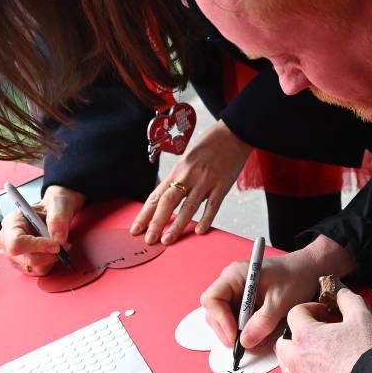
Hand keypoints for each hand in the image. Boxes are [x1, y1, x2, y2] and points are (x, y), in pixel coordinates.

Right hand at [0, 184, 84, 275]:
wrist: (55, 212)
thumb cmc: (53, 206)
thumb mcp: (58, 205)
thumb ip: (58, 219)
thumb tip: (58, 239)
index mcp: (11, 223)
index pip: (17, 243)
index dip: (38, 247)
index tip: (57, 245)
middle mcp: (7, 240)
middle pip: (25, 258)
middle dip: (48, 255)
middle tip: (64, 246)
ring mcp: (13, 255)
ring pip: (33, 267)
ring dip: (51, 259)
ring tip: (59, 246)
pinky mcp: (23, 264)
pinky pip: (38, 271)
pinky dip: (50, 264)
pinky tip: (53, 252)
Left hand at [132, 121, 252, 244]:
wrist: (234, 132)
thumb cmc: (211, 144)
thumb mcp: (189, 157)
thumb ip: (181, 178)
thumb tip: (172, 197)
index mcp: (178, 169)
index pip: (157, 195)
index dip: (146, 213)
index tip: (137, 228)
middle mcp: (189, 175)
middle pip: (168, 201)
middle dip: (156, 222)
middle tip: (149, 239)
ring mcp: (206, 180)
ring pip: (188, 206)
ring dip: (177, 225)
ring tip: (168, 240)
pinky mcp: (223, 184)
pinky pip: (213, 204)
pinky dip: (206, 218)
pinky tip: (199, 230)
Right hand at [199, 235, 358, 348]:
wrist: (312, 269)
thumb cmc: (298, 276)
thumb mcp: (282, 301)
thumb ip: (263, 322)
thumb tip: (245, 342)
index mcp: (236, 275)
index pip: (212, 299)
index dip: (220, 320)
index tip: (235, 336)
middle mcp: (232, 283)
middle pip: (215, 312)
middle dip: (227, 331)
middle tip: (244, 345)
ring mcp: (238, 294)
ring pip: (225, 319)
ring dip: (237, 332)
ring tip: (256, 339)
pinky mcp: (246, 303)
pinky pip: (237, 320)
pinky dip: (246, 330)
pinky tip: (260, 333)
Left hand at [260, 290, 371, 372]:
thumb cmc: (366, 353)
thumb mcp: (361, 316)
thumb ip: (347, 300)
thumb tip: (341, 293)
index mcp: (305, 334)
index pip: (296, 313)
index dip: (311, 309)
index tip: (325, 313)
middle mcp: (295, 357)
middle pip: (285, 337)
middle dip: (298, 331)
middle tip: (318, 331)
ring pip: (283, 360)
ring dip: (291, 352)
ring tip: (306, 349)